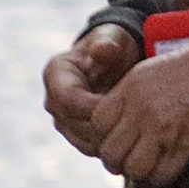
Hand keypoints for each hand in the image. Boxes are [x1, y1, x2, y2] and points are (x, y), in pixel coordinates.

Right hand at [43, 25, 140, 158]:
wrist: (115, 63)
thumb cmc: (114, 46)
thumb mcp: (114, 38)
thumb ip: (109, 43)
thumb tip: (101, 50)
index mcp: (55, 74)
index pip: (70, 100)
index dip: (97, 106)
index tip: (124, 105)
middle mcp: (53, 100)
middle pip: (76, 125)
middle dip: (106, 125)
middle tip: (135, 122)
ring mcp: (62, 120)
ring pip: (84, 142)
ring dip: (110, 138)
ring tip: (135, 128)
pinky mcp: (75, 135)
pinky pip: (92, 148)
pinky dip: (111, 145)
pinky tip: (132, 137)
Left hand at [90, 38, 188, 182]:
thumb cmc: (187, 70)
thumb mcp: (146, 73)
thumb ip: (123, 97)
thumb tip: (106, 125)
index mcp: (129, 89)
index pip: (97, 124)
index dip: (102, 136)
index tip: (113, 139)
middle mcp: (141, 110)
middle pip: (110, 152)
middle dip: (116, 161)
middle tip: (127, 159)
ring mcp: (162, 129)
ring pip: (134, 168)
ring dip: (140, 170)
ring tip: (148, 163)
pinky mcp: (183, 145)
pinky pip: (162, 174)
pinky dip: (162, 175)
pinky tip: (166, 165)